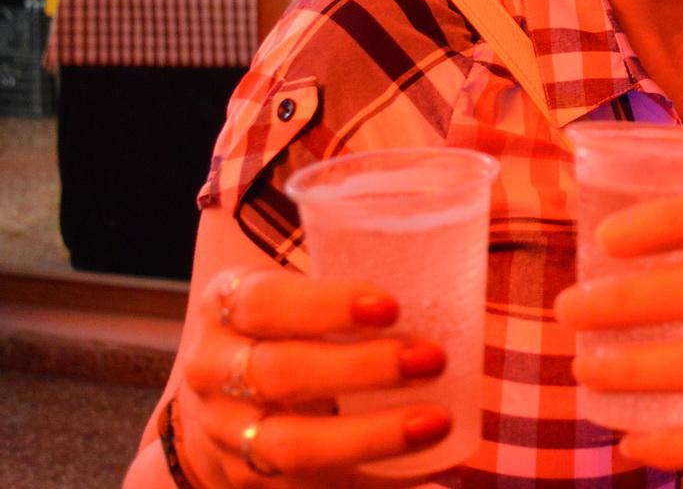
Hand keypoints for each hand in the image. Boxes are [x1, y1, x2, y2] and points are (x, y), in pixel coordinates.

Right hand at [173, 268, 453, 487]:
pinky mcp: (251, 482)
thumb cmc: (279, 328)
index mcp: (226, 308)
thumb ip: (343, 265)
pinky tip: (425, 466)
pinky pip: (310, 487)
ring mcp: (228, 435)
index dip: (326, 305)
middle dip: (363, 369)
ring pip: (293, 445)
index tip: (391, 306)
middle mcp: (214, 372)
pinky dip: (371, 478)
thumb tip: (443, 242)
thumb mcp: (287, 290)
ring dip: (372, 434)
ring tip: (436, 421)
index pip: (265, 302)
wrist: (216, 406)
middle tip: (432, 358)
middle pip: (282, 374)